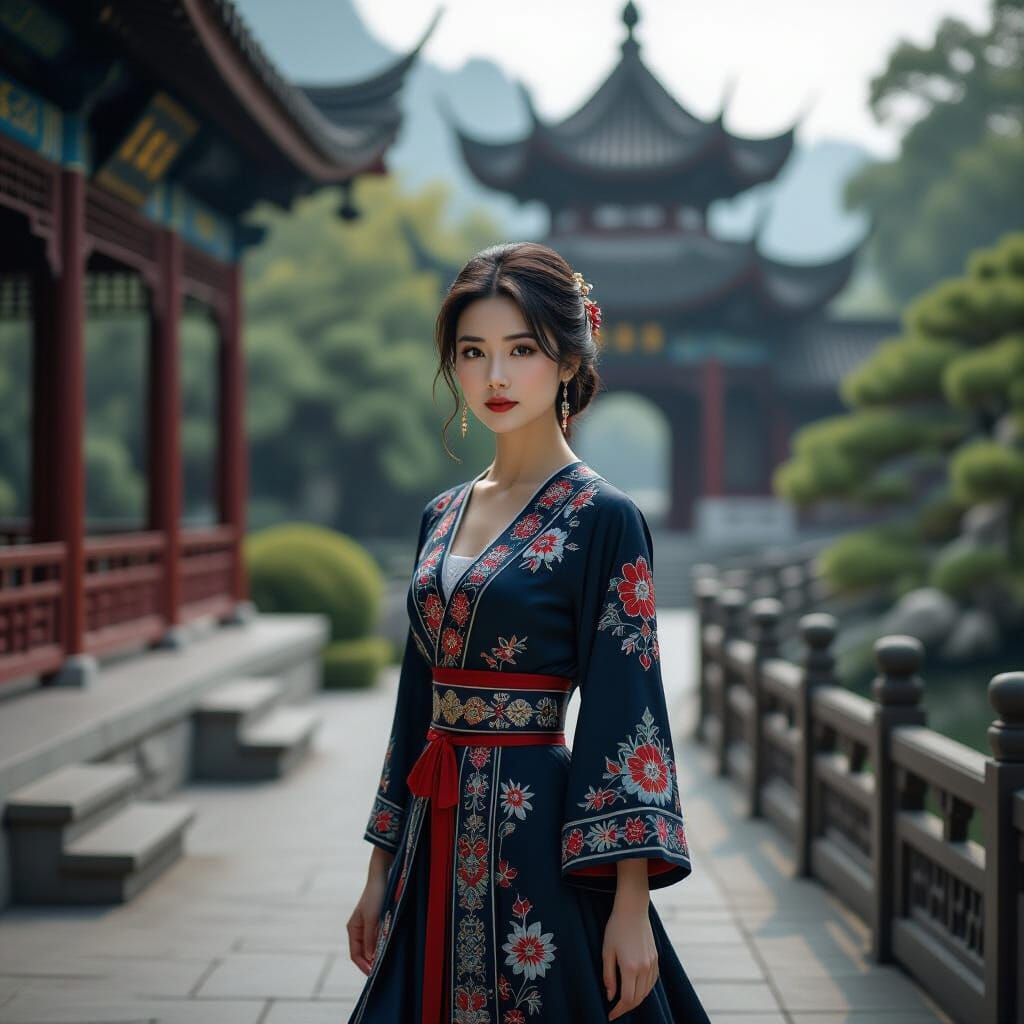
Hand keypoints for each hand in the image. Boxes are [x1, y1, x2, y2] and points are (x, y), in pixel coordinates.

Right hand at [347, 874, 386, 974]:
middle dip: (370, 962)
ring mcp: (367, 925)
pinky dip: (381, 945)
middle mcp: (358, 929)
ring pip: (370, 946)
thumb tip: (369, 958)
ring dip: (376, 954)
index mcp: (353, 929)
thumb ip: (370, 938)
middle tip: (381, 971)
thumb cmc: (375, 896)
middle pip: (362, 952)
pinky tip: (388, 948)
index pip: (355, 954)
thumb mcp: (372, 918)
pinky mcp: (376, 921)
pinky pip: (377, 938)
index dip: (363, 965)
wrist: (382, 876)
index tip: (373, 973)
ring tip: (385, 962)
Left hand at [603, 902, 658, 1019]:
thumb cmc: (616, 928)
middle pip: (638, 998)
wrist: (633, 909)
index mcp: (630, 967)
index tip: (610, 1015)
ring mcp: (652, 963)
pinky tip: (637, 988)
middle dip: (627, 1008)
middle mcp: (644, 968)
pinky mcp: (656, 958)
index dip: (618, 1010)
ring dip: (636, 1000)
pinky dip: (645, 990)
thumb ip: (608, 976)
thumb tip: (610, 996)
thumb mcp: (606, 951)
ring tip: (624, 1001)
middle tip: (615, 1010)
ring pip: (647, 992)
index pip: (627, 999)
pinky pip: (652, 981)